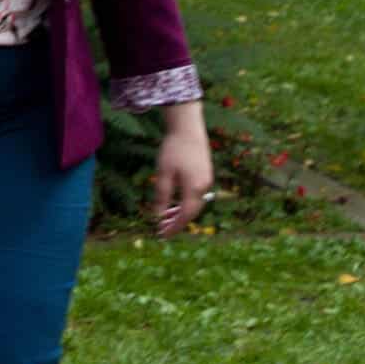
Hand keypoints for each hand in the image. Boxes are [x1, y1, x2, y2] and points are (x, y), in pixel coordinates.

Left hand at [152, 114, 214, 236]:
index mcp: (194, 188)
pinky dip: (185, 202)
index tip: (162, 235)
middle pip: (191, 212)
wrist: (188, 128)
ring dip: (180, 212)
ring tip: (165, 217)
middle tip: (161, 229)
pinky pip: (195, 195)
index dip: (174, 227)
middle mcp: (204, 187)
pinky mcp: (205, 174)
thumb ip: (162, 196)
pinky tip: (174, 202)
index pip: (185, 216)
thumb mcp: (163, 174)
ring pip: (194, 204)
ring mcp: (206, 180)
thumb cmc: (173, 149)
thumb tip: (157, 216)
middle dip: (177, 222)